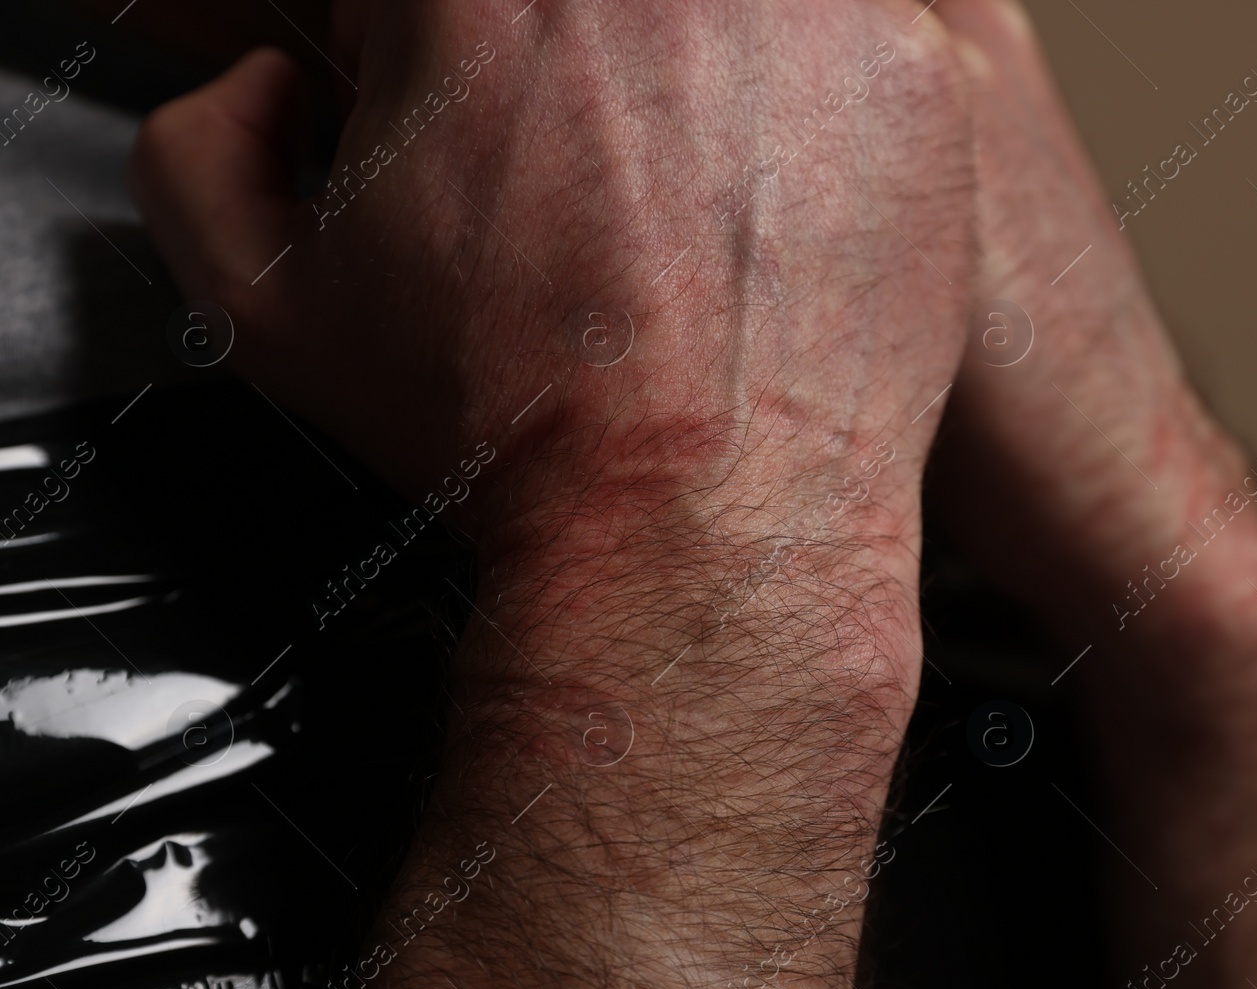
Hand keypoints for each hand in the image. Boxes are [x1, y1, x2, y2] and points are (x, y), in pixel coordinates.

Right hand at [131, 3, 975, 988]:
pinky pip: (831, 40)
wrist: (704, 524)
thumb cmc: (521, 428)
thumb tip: (266, 91)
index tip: (454, 116)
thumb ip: (203, 148)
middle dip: (554, 62)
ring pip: (706, 11)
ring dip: (677, 75)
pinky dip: (792, 110)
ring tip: (667, 197)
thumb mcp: (266, 303)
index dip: (425, 54)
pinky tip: (756, 211)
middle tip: (571, 172)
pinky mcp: (908, 58)